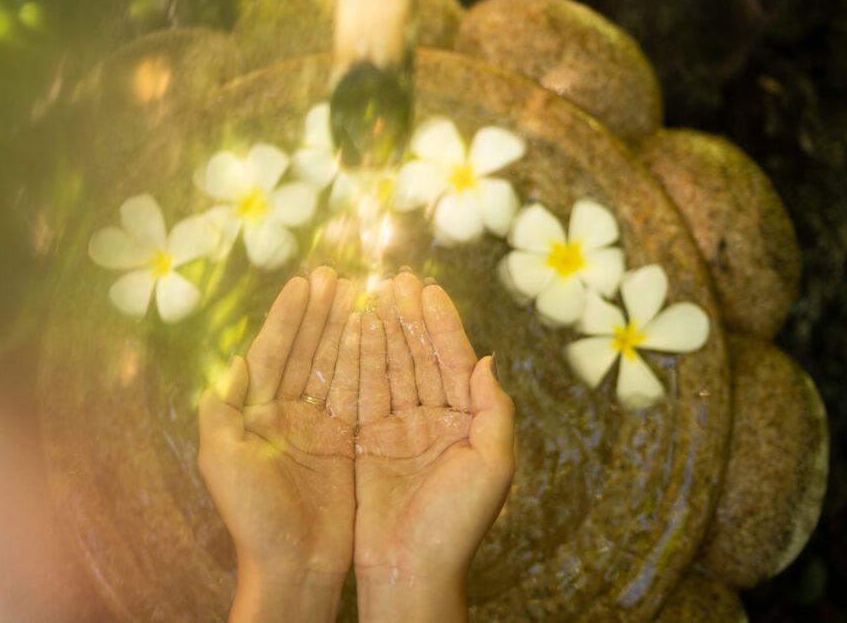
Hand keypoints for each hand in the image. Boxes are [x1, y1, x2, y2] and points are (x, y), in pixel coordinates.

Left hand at [198, 267, 359, 622]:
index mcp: (254, 412)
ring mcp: (318, 426)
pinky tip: (373, 334)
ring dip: (343, 329)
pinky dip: (364, 363)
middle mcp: (286, 413)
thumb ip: (222, 407)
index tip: (303, 281)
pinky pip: (355, 393)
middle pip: (304, 351)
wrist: (293, 564)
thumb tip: (235, 361)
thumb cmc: (252, 515)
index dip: (287, 317)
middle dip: (318, 313)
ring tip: (357, 293)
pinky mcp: (346, 443)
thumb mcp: (221, 459)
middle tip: (335, 275)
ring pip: (332, 365)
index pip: (271, 352)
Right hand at [353, 271, 514, 621]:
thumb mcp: (493, 466)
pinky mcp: (365, 442)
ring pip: (389, 369)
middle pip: (419, 357)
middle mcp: (432, 420)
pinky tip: (353, 331)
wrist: (410, 569)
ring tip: (372, 294)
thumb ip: (494, 410)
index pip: (453, 361)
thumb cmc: (457, 524)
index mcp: (466, 423)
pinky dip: (358, 361)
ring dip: (382, 331)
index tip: (426, 288)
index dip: (441, 323)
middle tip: (396, 278)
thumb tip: (488, 359)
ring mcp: (397, 430)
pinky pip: (361, 393)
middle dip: (409, 317)